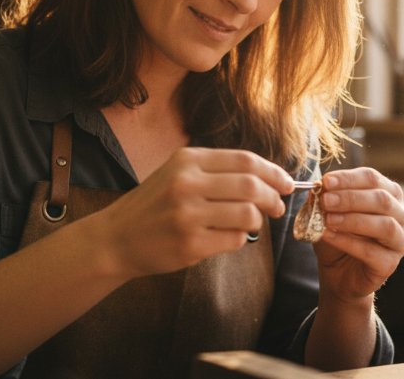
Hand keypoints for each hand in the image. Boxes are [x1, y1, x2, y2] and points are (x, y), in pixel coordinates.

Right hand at [96, 148, 293, 278]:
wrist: (116, 237)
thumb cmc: (154, 204)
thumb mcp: (178, 173)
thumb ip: (217, 171)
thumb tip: (268, 178)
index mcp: (187, 160)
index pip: (245, 160)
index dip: (273, 172)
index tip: (287, 183)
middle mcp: (186, 183)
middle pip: (251, 186)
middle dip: (273, 197)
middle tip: (278, 207)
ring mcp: (187, 214)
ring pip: (247, 214)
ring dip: (258, 220)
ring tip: (251, 223)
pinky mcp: (189, 244)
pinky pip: (234, 239)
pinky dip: (240, 238)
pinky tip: (228, 237)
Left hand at [313, 167, 403, 303]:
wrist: (338, 271)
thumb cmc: (338, 234)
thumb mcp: (328, 211)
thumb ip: (327, 198)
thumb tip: (320, 186)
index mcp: (388, 194)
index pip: (372, 178)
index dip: (349, 178)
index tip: (326, 181)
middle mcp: (400, 214)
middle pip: (381, 199)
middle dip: (350, 198)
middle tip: (325, 200)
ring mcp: (399, 240)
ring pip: (384, 225)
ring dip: (353, 220)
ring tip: (328, 220)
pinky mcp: (390, 263)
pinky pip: (372, 251)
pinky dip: (348, 242)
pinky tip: (329, 236)